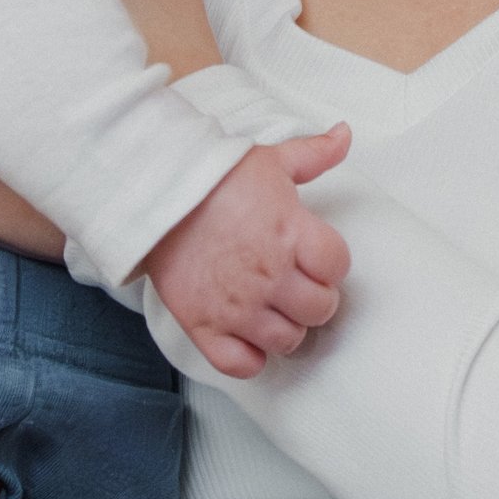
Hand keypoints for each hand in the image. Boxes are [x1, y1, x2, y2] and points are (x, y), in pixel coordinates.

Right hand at [142, 131, 352, 377]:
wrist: (153, 194)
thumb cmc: (214, 176)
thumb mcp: (271, 159)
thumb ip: (314, 153)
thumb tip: (345, 134)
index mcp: (292, 232)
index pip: (338, 266)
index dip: (331, 264)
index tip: (316, 258)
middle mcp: (270, 274)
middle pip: (320, 310)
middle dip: (315, 299)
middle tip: (297, 286)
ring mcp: (238, 305)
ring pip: (288, 341)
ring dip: (286, 328)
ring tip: (273, 309)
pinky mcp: (205, 325)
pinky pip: (242, 364)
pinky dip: (250, 358)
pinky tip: (247, 336)